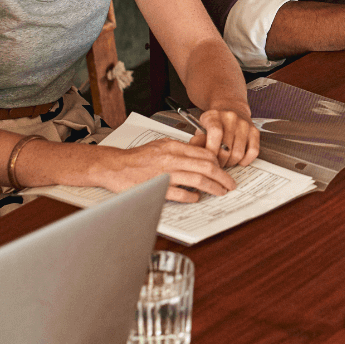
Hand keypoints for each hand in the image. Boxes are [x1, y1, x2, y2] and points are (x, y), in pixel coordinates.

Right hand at [94, 137, 236, 202]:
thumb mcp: (160, 145)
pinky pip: (181, 194)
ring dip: (213, 187)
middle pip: (206, 166)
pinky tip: (197, 198)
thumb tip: (199, 156)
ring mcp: (165, 173)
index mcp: (172, 146)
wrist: (114, 166)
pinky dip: (192, 197)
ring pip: (198, 179)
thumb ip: (179, 150)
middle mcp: (171, 157)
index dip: (218, 162)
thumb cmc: (136, 158)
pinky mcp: (158, 188)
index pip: (204, 153)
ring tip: (220, 192)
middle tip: (230, 184)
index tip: (223, 169)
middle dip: (222, 176)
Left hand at [197, 102, 260, 167]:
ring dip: (231, 163)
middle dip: (220, 162)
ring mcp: (244, 124)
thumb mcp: (201, 128)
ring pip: (239, 153)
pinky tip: (239, 160)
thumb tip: (197, 154)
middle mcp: (231, 118)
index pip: (215, 133)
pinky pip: (253, 151)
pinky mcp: (254, 131)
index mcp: (214, 115)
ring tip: (226, 162)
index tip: (209, 159)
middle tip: (217, 164)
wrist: (231, 108)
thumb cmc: (214, 123)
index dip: (212, 150)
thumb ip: (198, 141)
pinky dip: (246, 160)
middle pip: (226, 148)